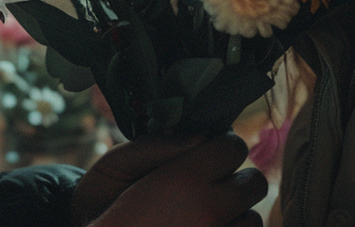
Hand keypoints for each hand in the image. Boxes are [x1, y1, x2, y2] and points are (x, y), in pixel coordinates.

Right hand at [71, 132, 266, 226]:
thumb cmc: (100, 210)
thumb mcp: (115, 166)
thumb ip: (158, 145)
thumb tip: (201, 135)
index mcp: (183, 181)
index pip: (233, 146)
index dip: (222, 147)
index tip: (210, 154)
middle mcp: (207, 213)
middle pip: (254, 183)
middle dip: (236, 180)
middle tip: (213, 187)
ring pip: (253, 220)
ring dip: (236, 216)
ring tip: (206, 219)